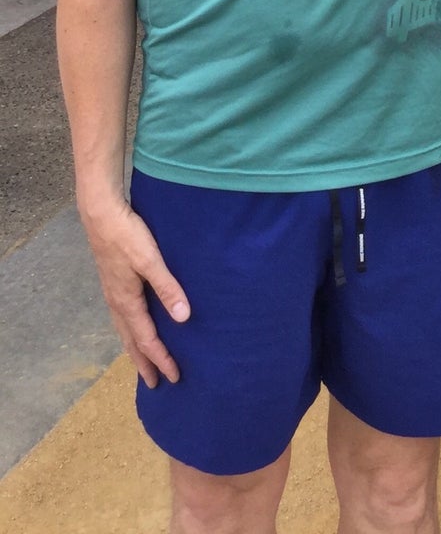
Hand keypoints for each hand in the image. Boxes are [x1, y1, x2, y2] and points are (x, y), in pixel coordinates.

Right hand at [80, 197, 190, 387]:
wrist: (101, 214)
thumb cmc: (127, 235)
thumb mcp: (150, 260)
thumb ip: (167, 287)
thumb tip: (183, 318)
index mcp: (126, 302)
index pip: (147, 339)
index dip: (161, 359)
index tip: (174, 376)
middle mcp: (116, 303)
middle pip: (131, 341)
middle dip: (143, 362)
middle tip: (154, 383)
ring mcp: (112, 293)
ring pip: (124, 330)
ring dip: (135, 348)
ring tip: (143, 362)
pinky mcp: (113, 282)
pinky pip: (122, 317)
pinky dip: (130, 330)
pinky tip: (135, 326)